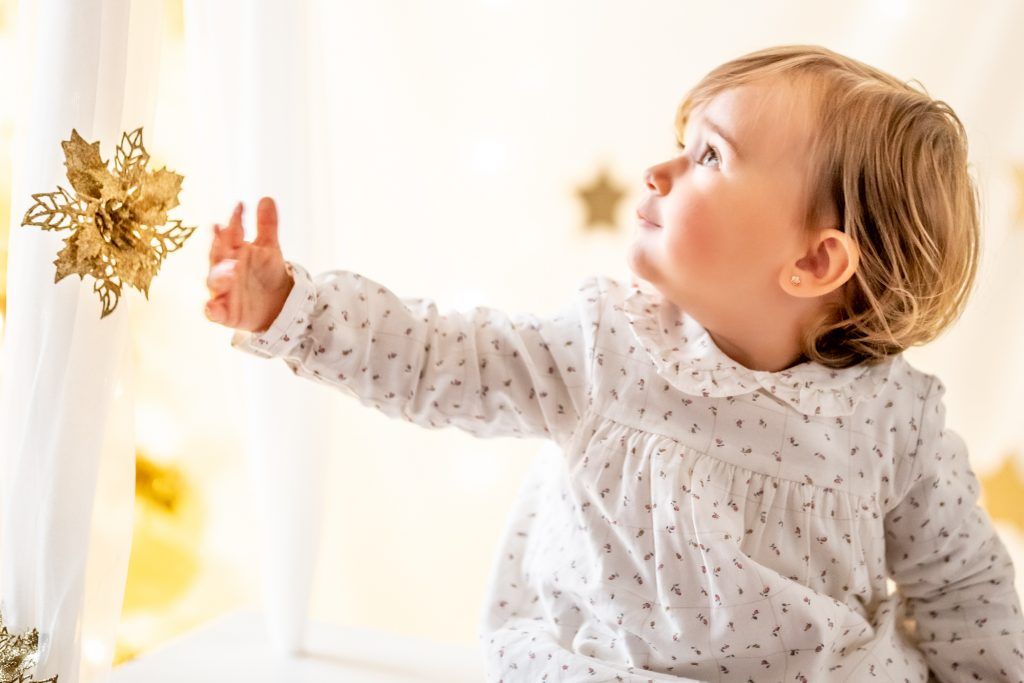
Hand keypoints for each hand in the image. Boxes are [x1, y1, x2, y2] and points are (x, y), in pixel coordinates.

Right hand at [205, 197, 293, 332]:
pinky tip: (213, 306)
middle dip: (220, 245)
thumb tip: (266, 198)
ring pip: (214, 281)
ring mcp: (222, 290)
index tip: (241, 206)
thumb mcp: (270, 249)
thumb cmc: (266, 273)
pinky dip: (212, 309)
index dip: (234, 220)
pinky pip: (213, 311)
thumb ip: (267, 226)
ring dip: (219, 275)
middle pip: (217, 255)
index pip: (230, 233)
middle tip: (226, 233)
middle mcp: (223, 269)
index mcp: (233, 251)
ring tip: (231, 269)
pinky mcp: (225, 312)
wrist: (276, 304)